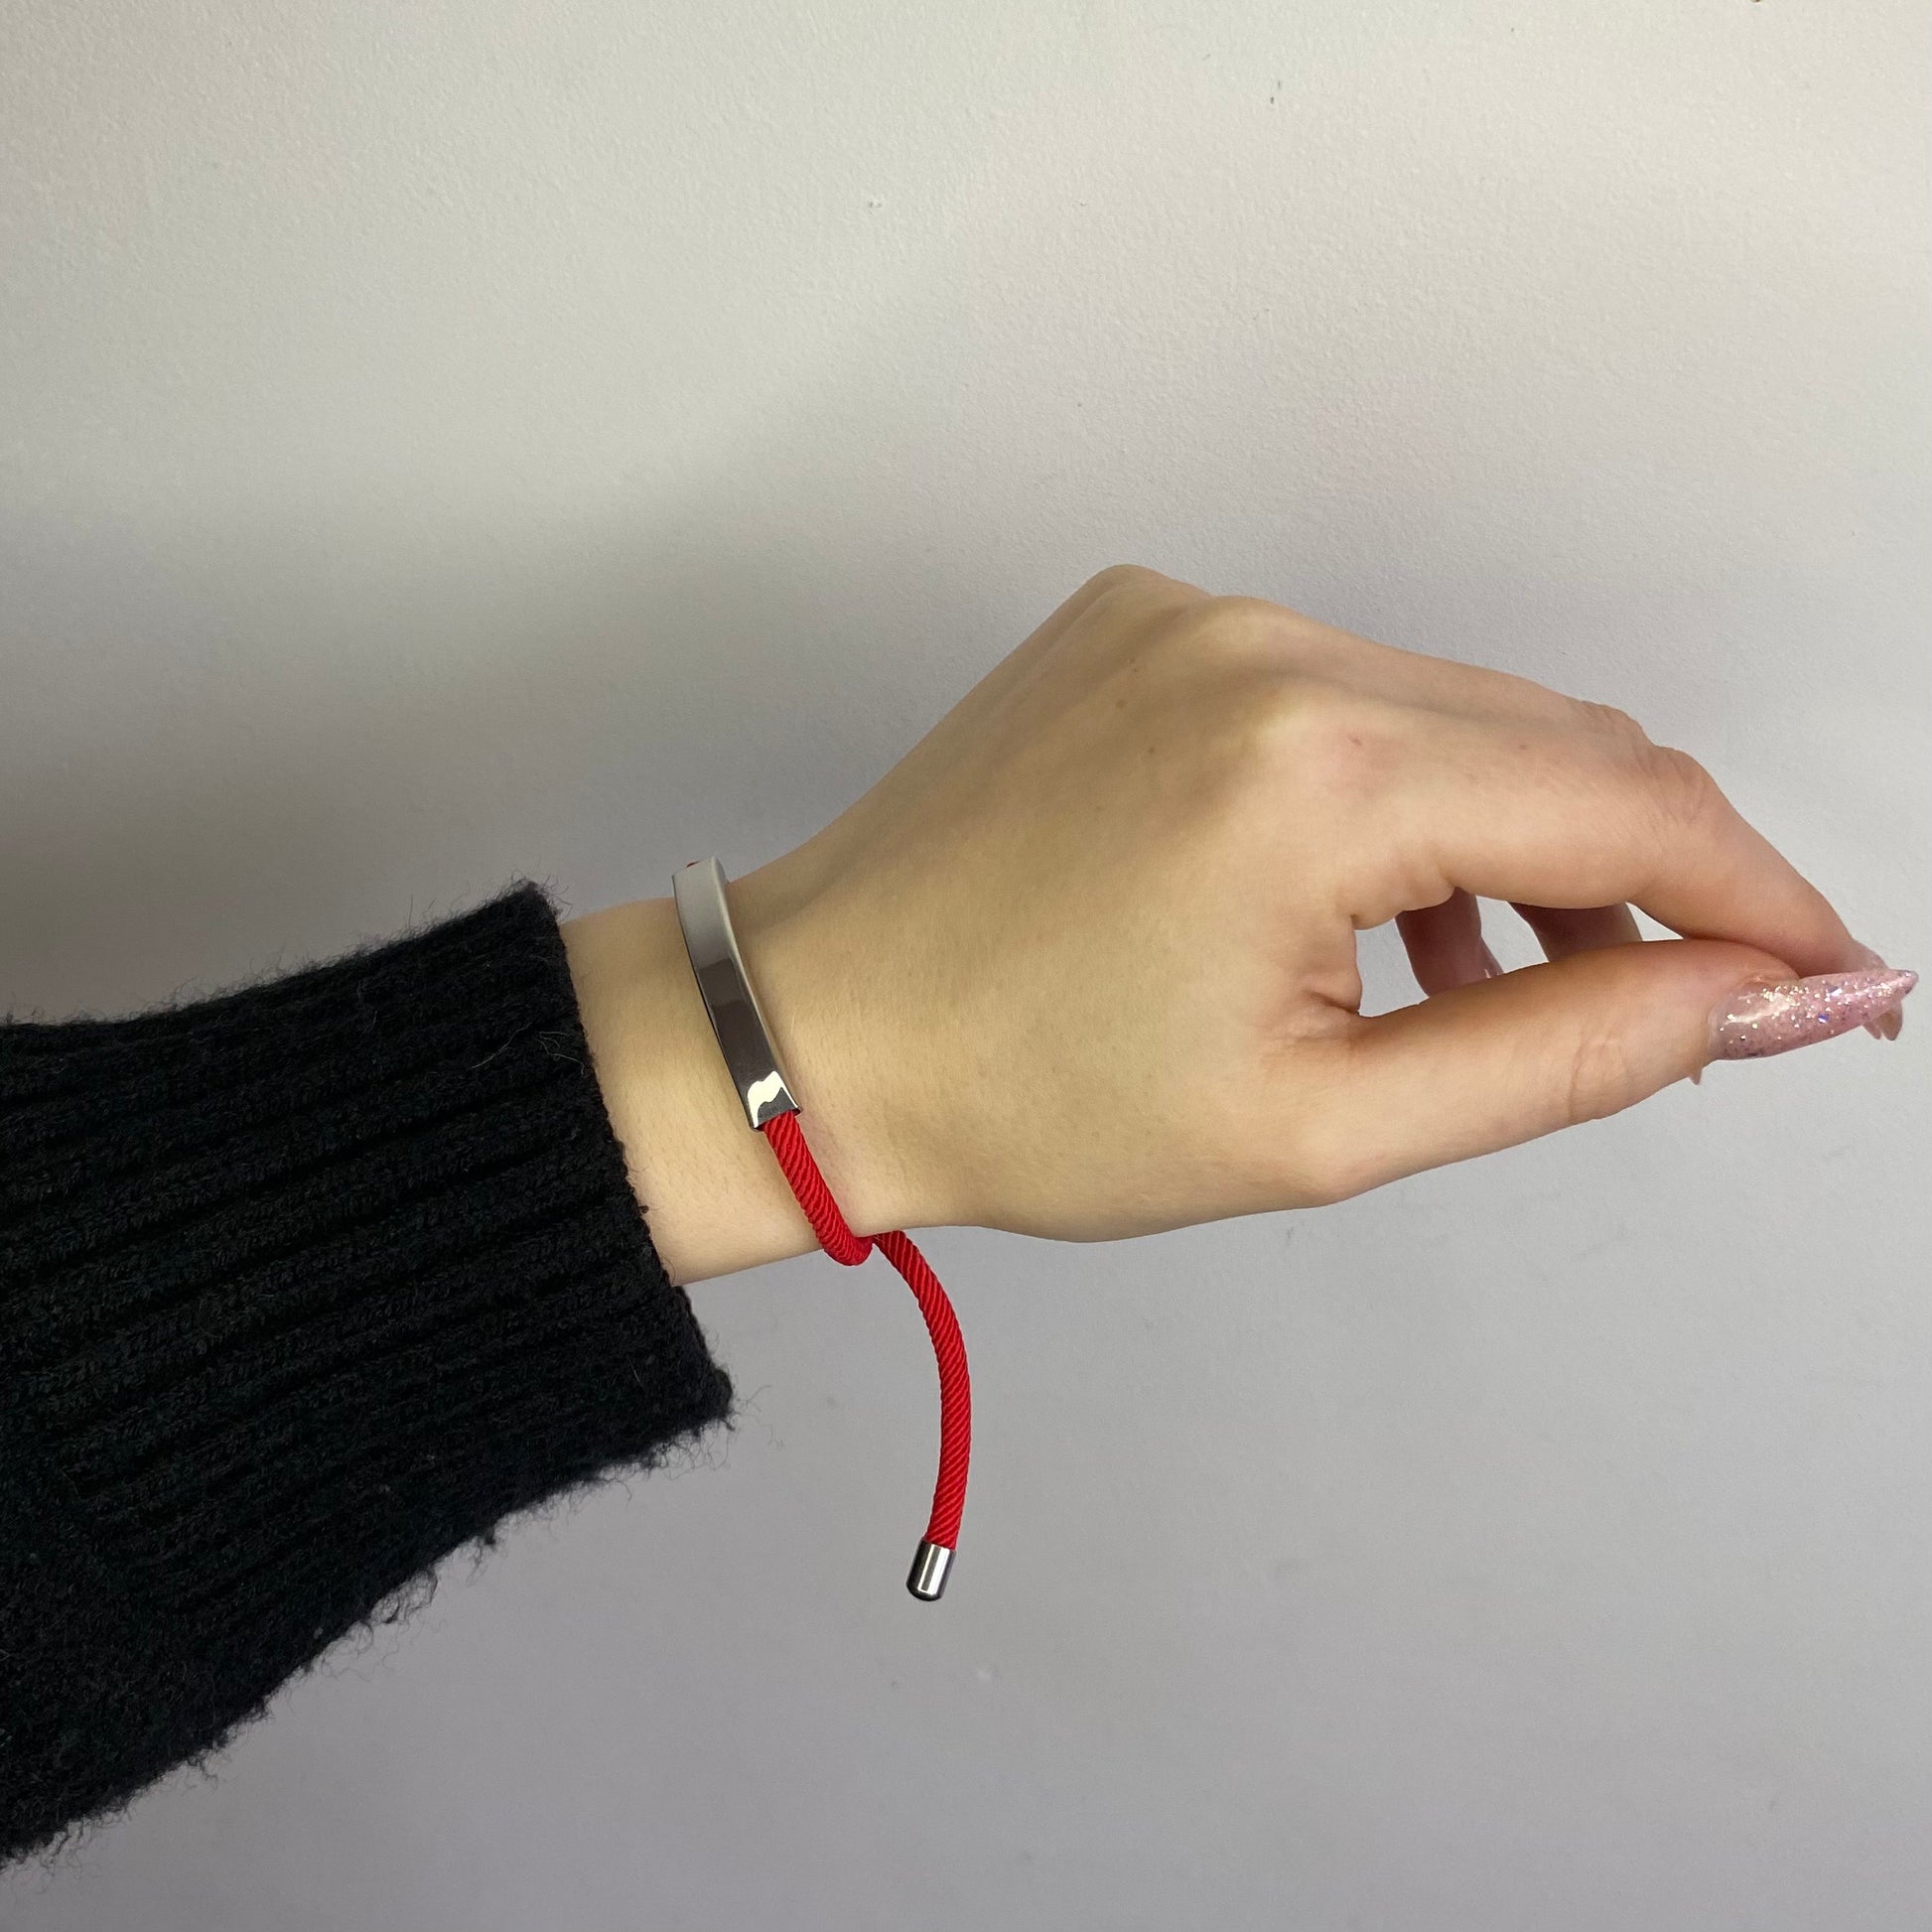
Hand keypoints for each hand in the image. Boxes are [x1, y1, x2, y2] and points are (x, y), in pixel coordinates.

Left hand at [566, 566, 1912, 1281]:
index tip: (1823, 980)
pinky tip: (1384, 902)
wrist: (812, 1034)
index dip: (1757, 901)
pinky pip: (1345, 688)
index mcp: (1313, 775)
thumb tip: (1754, 997)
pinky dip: (1405, 784)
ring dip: (1523, 831)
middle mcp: (1264, 649)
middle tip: (1681, 999)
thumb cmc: (1026, 1101)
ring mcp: (1197, 615)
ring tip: (1502, 977)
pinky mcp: (1150, 617)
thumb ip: (1569, 1049)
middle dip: (1651, 872)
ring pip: (1457, 710)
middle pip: (1557, 741)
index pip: (1629, 809)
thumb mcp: (1326, 1124)